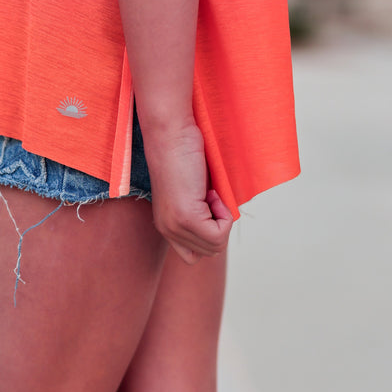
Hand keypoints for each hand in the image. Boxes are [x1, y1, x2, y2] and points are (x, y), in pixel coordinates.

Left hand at [144, 121, 232, 262]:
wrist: (172, 135)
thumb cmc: (186, 157)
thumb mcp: (194, 194)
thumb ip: (203, 215)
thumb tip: (223, 227)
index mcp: (166, 227)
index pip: (192, 256)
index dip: (209, 235)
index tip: (208, 207)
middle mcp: (167, 230)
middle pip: (208, 251)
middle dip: (218, 226)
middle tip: (210, 197)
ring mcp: (175, 226)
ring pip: (215, 245)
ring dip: (222, 218)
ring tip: (209, 193)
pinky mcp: (186, 218)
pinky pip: (219, 233)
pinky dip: (224, 214)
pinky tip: (211, 193)